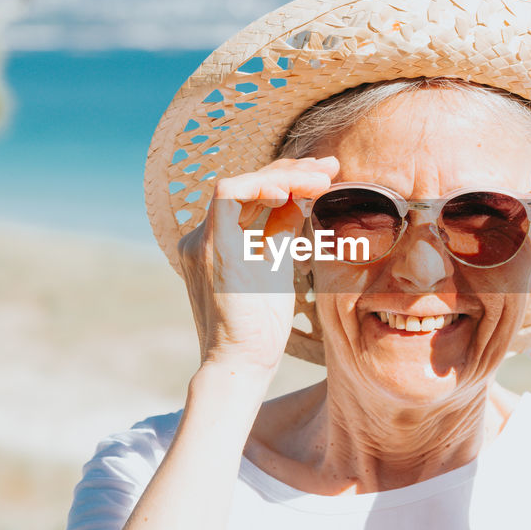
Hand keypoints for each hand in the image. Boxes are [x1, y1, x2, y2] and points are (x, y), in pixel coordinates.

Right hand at [177, 156, 338, 386]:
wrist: (242, 362)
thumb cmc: (261, 328)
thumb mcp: (275, 268)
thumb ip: (280, 234)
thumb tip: (299, 201)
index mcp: (217, 243)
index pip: (250, 197)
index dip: (286, 180)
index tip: (322, 177)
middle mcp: (202, 237)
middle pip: (247, 187)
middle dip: (291, 171)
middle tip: (328, 168)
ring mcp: (201, 240)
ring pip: (240, 183)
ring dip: (285, 175)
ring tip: (321, 177)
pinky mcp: (210, 246)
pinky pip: (229, 194)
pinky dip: (263, 185)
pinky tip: (293, 189)